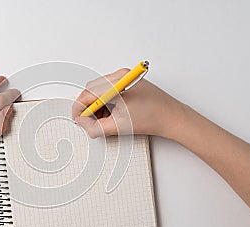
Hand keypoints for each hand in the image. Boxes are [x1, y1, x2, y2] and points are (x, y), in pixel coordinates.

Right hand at [72, 68, 186, 138]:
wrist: (172, 117)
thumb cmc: (152, 119)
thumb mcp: (117, 127)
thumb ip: (94, 127)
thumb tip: (82, 123)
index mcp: (117, 83)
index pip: (88, 94)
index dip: (79, 108)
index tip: (77, 119)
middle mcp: (120, 76)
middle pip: (91, 90)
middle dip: (88, 107)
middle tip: (89, 122)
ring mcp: (124, 77)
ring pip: (98, 90)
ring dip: (96, 105)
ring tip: (104, 119)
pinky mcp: (127, 81)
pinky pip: (108, 89)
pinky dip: (105, 102)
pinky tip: (111, 114)